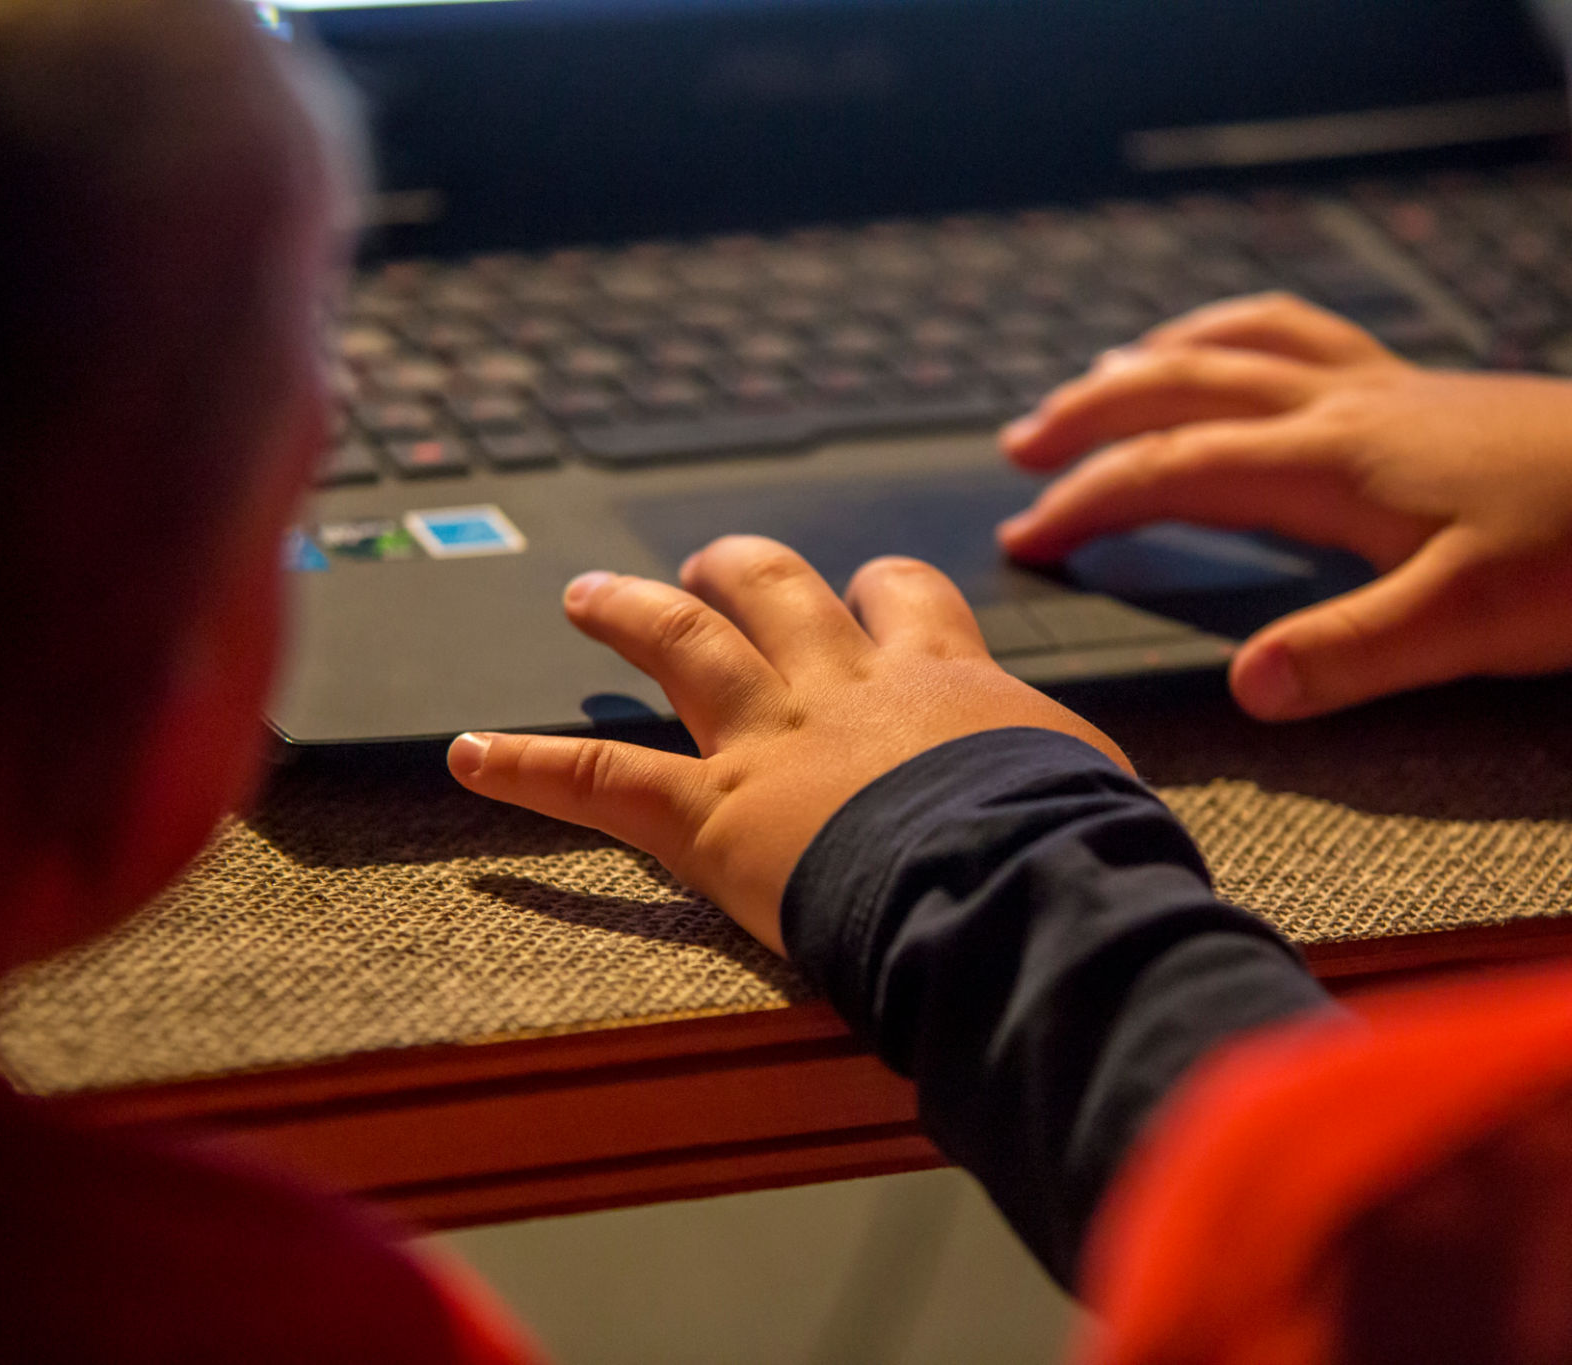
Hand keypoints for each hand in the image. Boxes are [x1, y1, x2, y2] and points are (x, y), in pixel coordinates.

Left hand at [448, 538, 1128, 953]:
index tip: (873, 590)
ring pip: (682, 646)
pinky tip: (468, 755)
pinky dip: (528, 766)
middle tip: (711, 564)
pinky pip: (599, 779)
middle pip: (777, 591)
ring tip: (586, 594)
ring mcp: (767, 741)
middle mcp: (842, 687)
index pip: (904, 601)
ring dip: (629, 613)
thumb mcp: (1091, 791)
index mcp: (941, 678)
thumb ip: (1067, 783)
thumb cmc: (1070, 843)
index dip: (881, 591)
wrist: (1012, 876)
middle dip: (737, 570)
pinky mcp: (709, 816)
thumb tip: (1103, 817)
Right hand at [997, 293, 1571, 719]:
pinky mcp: (1414, 388)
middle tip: (1021, 451)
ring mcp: (1377, 387)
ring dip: (1153, 360)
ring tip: (1095, 383)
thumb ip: (1351, 653)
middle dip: (1090, 418)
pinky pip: (1300, 334)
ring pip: (1237, 344)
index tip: (1025, 541)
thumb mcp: (1466, 624)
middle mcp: (1340, 408)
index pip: (1173, 468)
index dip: (1088, 501)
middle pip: (1182, 385)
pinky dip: (1236, 334)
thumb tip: (1245, 686)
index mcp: (1331, 465)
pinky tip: (1230, 355)